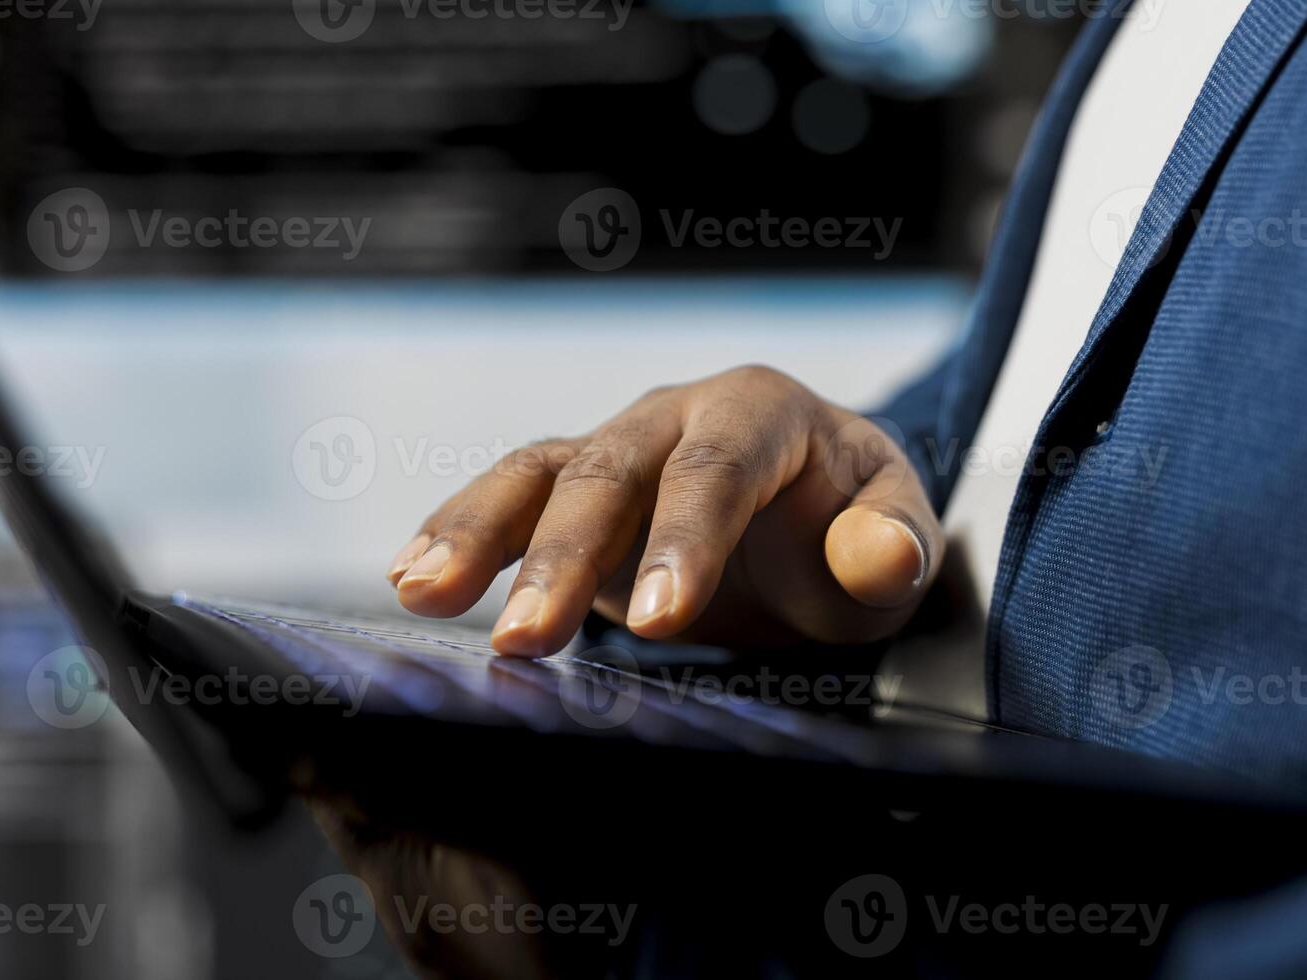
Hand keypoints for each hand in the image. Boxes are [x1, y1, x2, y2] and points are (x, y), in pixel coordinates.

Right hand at [386, 365, 943, 656]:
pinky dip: (460, 532)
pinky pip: (510, 497)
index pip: (718, 470)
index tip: (661, 619)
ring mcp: (618, 448)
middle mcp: (676, 414)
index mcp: (762, 411)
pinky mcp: (575, 491)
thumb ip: (893, 545)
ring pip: (539, 471)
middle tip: (524, 639)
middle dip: (563, 554)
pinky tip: (412, 578)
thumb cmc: (851, 522)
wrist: (813, 507)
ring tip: (422, 592)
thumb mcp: (894, 536)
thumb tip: (878, 559)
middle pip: (610, 472)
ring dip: (479, 532)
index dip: (687, 540)